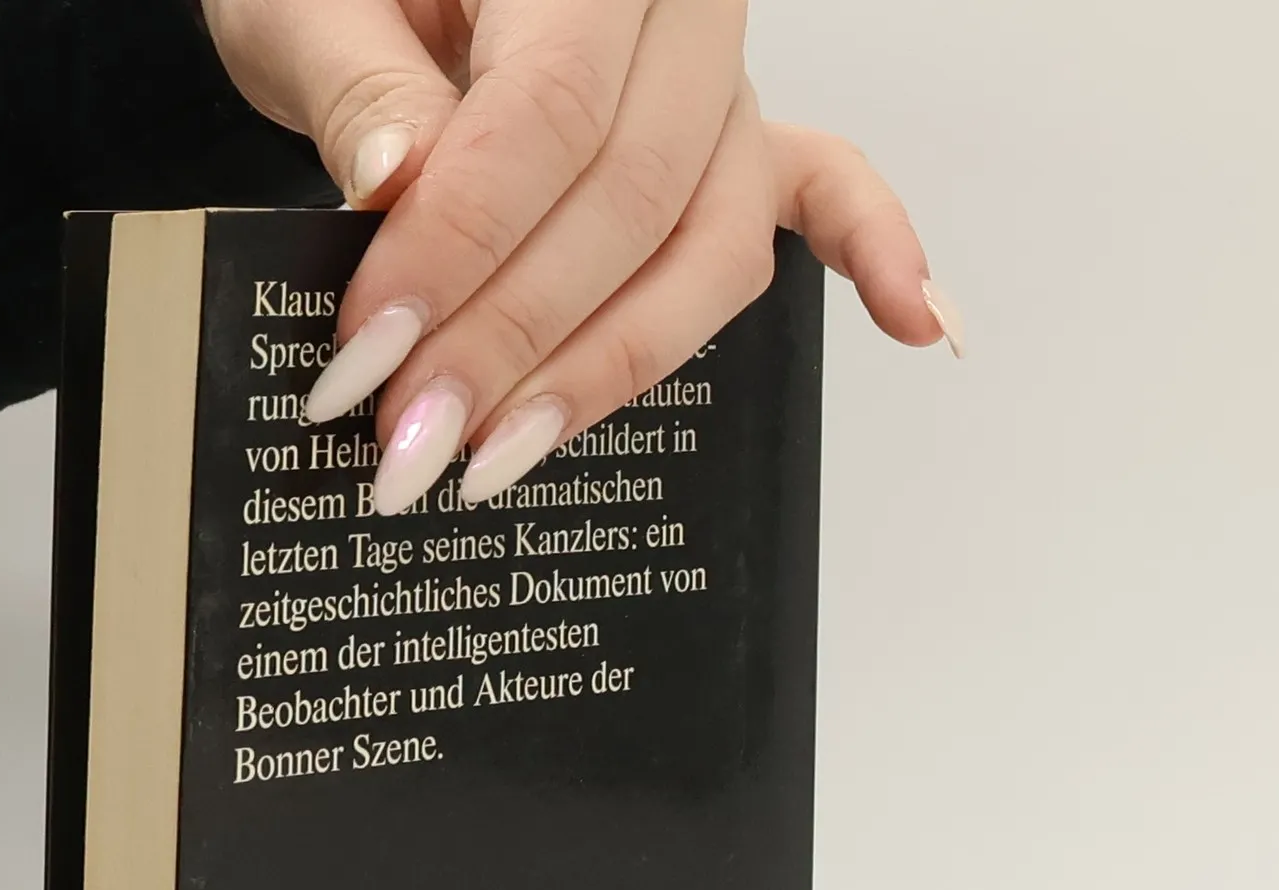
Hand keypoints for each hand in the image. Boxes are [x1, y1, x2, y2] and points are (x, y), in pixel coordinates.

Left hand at [200, 0, 962, 515]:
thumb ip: (356, 85)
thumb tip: (400, 187)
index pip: (543, 118)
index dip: (459, 253)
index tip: (372, 357)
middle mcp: (684, 8)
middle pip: (631, 202)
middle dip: (513, 342)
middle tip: (415, 439)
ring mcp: (721, 80)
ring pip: (708, 244)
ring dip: (609, 365)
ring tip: (506, 455)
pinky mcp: (732, 133)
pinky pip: (823, 190)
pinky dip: (873, 252)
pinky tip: (922, 327)